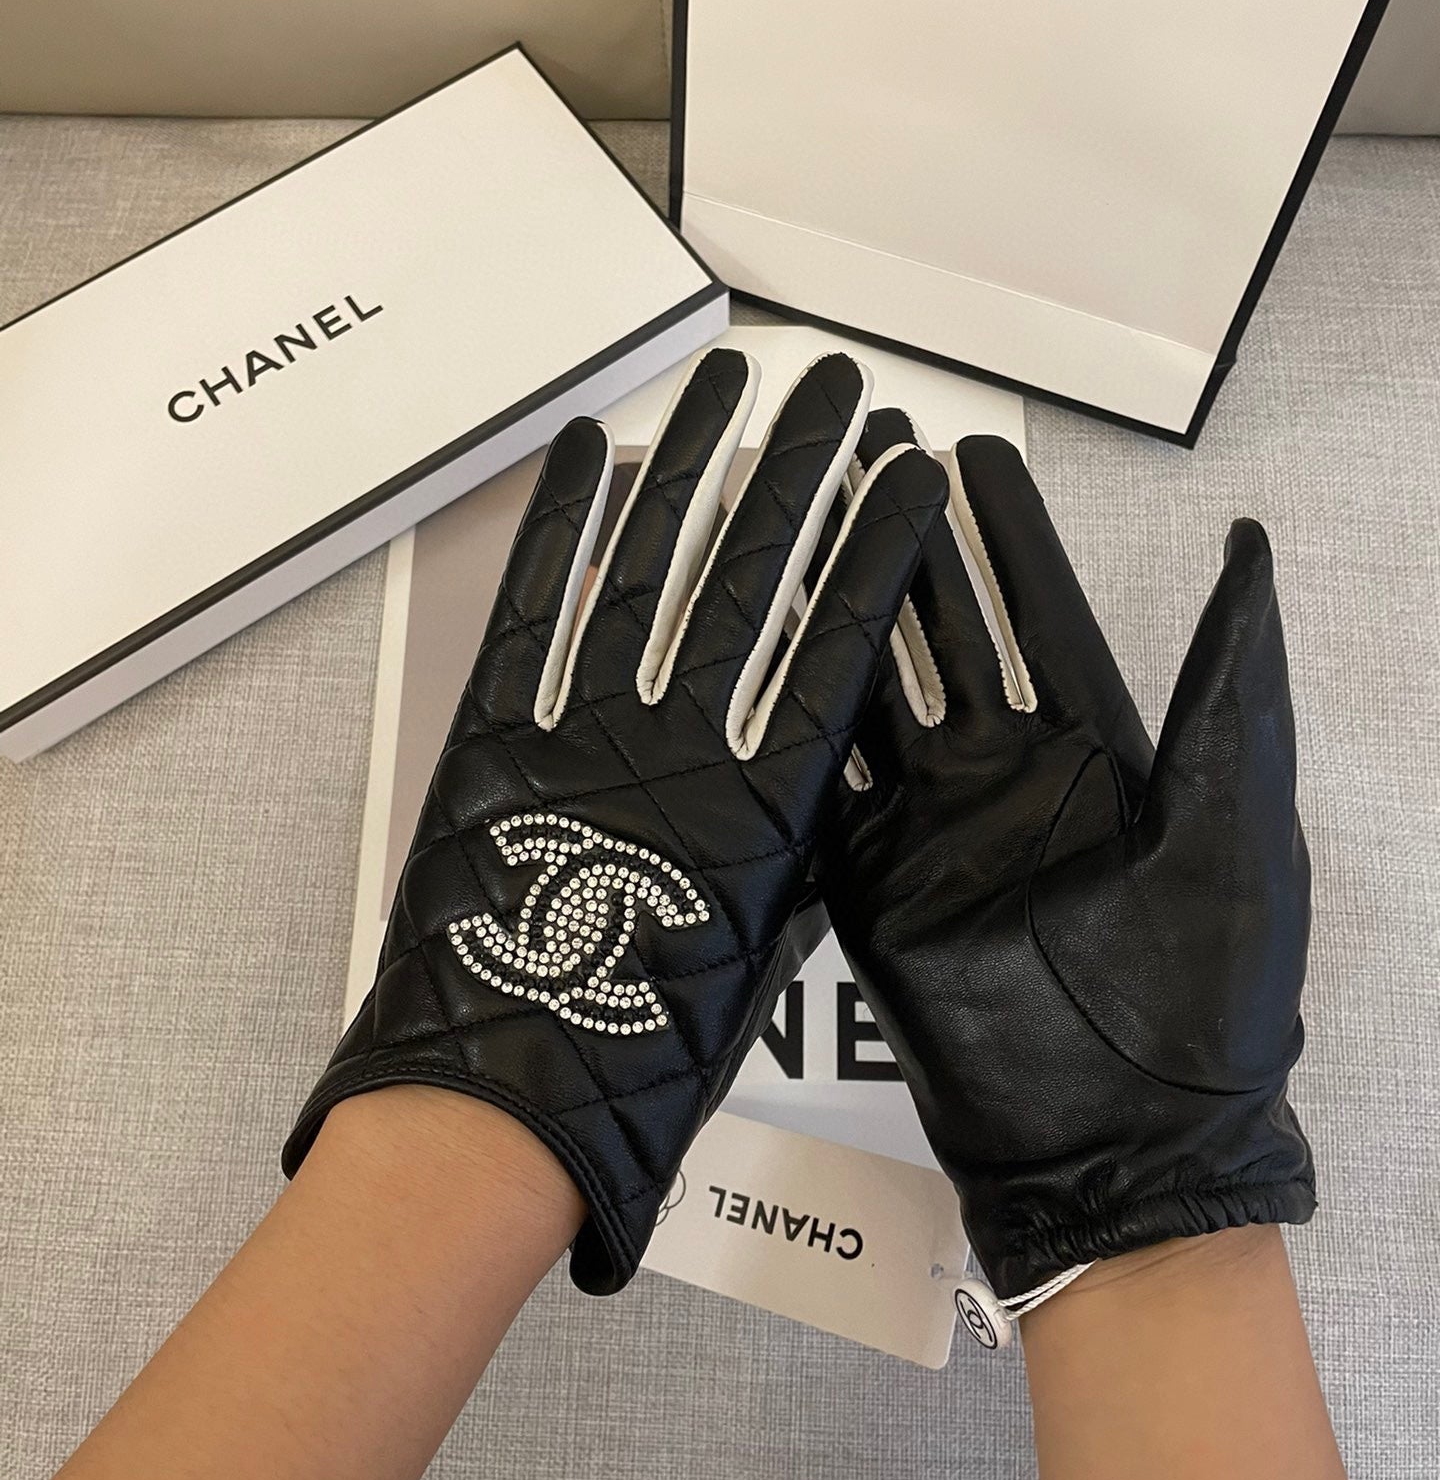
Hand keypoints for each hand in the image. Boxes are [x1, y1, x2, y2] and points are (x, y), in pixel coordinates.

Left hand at [283, 351, 945, 1291]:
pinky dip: (563, 529)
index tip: (914, 474)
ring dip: (697, 464)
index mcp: (765, 807)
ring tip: (736, 377)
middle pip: (758, 577)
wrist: (509, 1102)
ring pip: (654, 569)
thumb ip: (800, 852)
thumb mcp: (761, 958)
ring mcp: (585, 727)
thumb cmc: (647, 1056)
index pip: (843, 647)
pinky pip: (538, 611)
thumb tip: (824, 777)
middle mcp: (684, 744)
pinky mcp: (499, 734)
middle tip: (843, 387)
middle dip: (806, 471)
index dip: (880, 551)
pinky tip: (596, 452)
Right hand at [819, 423, 1313, 1297]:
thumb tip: (1252, 549)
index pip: (1042, 618)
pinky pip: (824, 802)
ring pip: (874, 702)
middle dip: (903, 551)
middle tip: (853, 466)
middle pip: (945, 641)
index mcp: (1103, 758)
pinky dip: (787, 736)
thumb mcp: (1232, 827)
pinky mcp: (873, 896)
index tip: (965, 456)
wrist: (1119, 1153)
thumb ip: (1232, 687)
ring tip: (791, 536)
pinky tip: (752, 666)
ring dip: (835, 620)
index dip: (1004, 538)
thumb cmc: (1202, 997)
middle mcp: (1009, 783)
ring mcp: (935, 838)